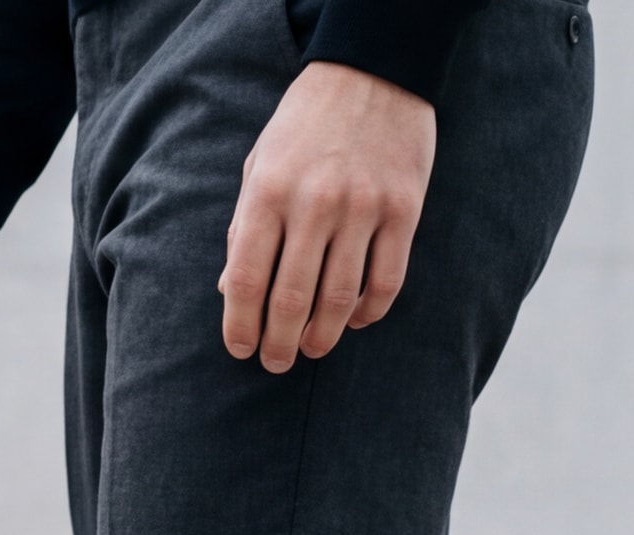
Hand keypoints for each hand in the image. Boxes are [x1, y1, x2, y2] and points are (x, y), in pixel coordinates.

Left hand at [220, 62, 436, 372]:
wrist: (374, 71)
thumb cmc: (304, 124)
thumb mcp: (259, 165)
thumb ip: (244, 226)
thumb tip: (230, 289)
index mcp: (268, 193)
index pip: (246, 279)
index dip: (240, 326)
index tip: (241, 350)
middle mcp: (314, 204)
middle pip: (292, 299)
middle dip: (280, 343)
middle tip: (276, 363)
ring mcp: (363, 208)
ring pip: (340, 298)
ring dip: (322, 336)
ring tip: (312, 350)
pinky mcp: (403, 210)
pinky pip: (386, 279)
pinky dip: (368, 310)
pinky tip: (354, 320)